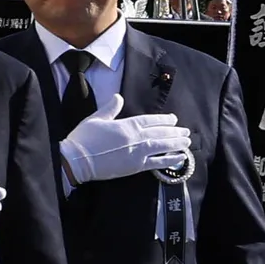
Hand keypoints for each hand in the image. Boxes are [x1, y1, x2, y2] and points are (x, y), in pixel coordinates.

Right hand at [60, 111, 191, 187]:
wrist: (77, 160)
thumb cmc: (83, 139)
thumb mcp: (95, 119)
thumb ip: (109, 108)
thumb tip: (118, 97)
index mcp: (127, 125)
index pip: (151, 120)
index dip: (164, 119)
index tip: (174, 119)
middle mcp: (136, 137)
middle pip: (161, 132)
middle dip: (175, 131)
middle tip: (186, 131)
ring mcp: (137, 152)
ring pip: (163, 146)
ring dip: (177, 143)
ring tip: (187, 142)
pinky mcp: (136, 166)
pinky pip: (158, 162)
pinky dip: (171, 160)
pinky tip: (180, 157)